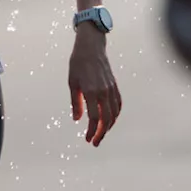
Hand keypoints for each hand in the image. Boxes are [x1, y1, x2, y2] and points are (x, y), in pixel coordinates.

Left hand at [69, 25, 120, 146]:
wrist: (91, 48)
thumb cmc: (78, 64)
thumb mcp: (72, 83)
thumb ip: (76, 102)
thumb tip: (77, 119)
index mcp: (91, 92)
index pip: (94, 118)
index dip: (92, 131)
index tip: (87, 139)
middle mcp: (103, 92)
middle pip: (106, 119)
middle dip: (101, 133)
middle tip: (95, 142)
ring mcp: (111, 89)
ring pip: (114, 113)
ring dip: (109, 126)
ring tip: (101, 133)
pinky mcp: (114, 86)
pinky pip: (118, 104)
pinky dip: (115, 115)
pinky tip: (110, 120)